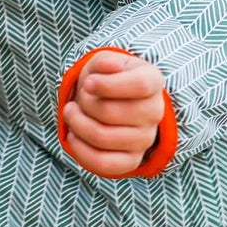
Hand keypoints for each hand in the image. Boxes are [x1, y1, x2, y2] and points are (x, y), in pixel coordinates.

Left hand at [61, 49, 167, 176]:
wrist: (110, 101)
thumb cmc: (106, 78)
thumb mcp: (104, 63)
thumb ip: (105, 63)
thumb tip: (109, 67)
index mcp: (153, 80)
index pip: (139, 85)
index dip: (107, 85)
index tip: (89, 83)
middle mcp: (155, 112)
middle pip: (110, 112)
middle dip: (85, 102)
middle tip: (80, 96)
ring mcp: (145, 139)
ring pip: (101, 137)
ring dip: (76, 123)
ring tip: (71, 112)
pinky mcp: (132, 160)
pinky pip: (103, 163)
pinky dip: (80, 150)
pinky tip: (73, 135)